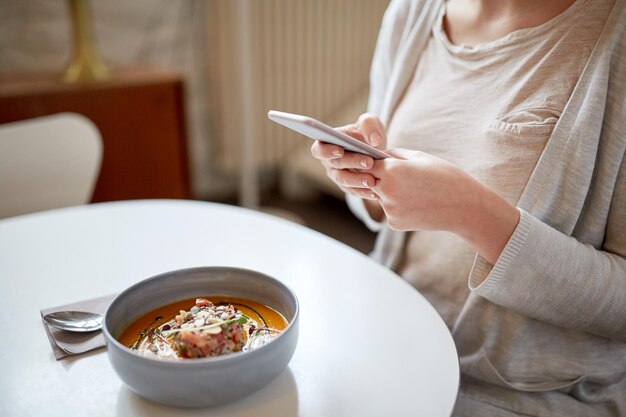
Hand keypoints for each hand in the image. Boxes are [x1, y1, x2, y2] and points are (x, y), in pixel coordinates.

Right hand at [310, 113, 384, 199]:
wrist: (378, 151)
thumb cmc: (368, 133)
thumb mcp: (370, 123)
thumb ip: (369, 124)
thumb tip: (374, 140)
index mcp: (327, 143)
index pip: (319, 149)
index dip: (327, 151)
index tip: (340, 150)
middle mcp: (329, 162)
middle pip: (335, 165)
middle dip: (352, 163)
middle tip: (369, 162)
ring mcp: (338, 176)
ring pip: (343, 181)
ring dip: (357, 181)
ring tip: (372, 180)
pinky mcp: (349, 187)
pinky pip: (354, 191)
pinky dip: (365, 192)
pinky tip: (376, 192)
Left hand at [369, 149, 519, 263]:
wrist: (463, 206)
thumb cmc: (444, 176)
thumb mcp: (420, 157)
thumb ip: (395, 155)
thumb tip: (379, 155)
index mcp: (391, 170)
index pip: (369, 163)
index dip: (374, 162)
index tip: (379, 162)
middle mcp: (385, 190)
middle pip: (372, 181)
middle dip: (381, 178)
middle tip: (402, 178)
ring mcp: (389, 209)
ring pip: (382, 197)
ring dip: (392, 194)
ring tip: (415, 192)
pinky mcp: (394, 223)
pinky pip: (391, 211)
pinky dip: (400, 208)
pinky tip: (418, 205)